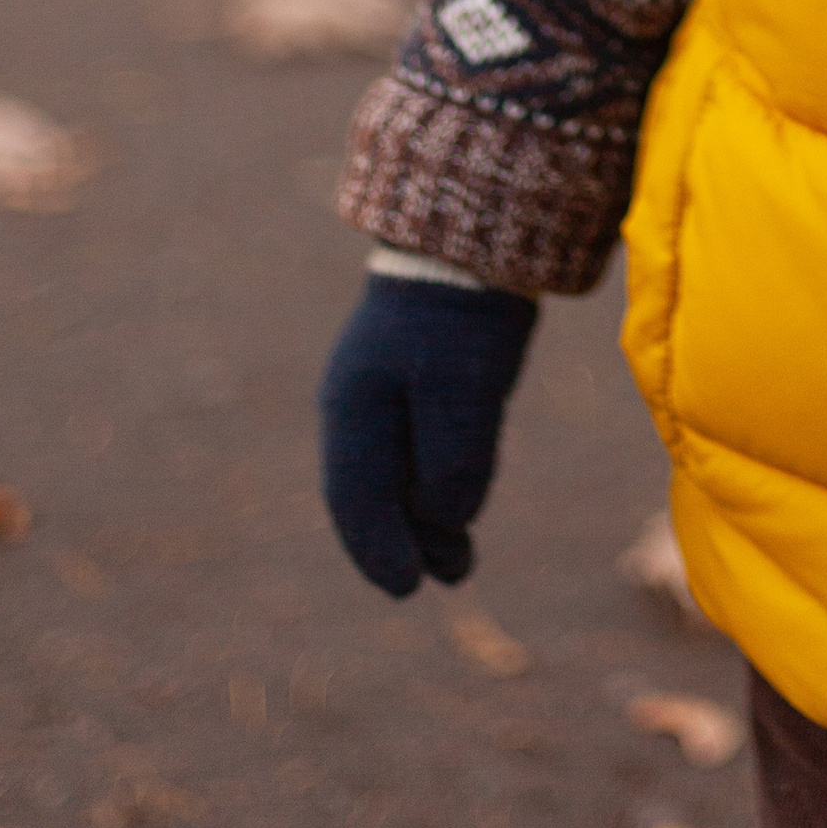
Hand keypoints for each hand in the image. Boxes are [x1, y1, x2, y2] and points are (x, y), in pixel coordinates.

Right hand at [318, 274, 538, 594]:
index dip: (378, 550)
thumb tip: (446, 520)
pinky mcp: (419, 373)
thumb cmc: (460, 316)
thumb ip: (450, 461)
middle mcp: (360, 404)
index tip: (407, 589)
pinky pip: (416, 445)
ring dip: (426, 518)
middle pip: (375, 493)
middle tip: (453, 577)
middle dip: (408, 541)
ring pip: (398, 472)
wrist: (472, 238)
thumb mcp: (460, 392)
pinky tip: (460, 499)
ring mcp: (386, 387)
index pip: (356, 499)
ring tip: (462, 558)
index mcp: (354, 409)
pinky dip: (434, 482)